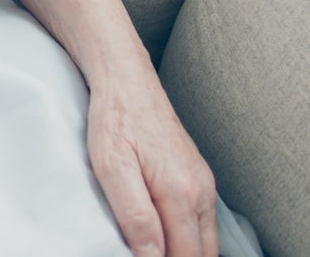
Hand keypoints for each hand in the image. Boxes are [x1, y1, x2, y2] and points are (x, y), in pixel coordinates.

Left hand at [87, 74, 216, 256]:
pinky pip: (201, 222)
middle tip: (142, 252)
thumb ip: (135, 215)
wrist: (126, 78)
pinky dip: (187, 236)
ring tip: (150, 246)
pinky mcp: (198, 177)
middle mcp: (201, 191)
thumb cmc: (114, 118)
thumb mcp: (112, 166)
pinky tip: (163, 233)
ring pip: (205, 241)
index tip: (137, 256)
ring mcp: (203, 184)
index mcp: (181, 193)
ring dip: (184, 252)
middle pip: (201, 254)